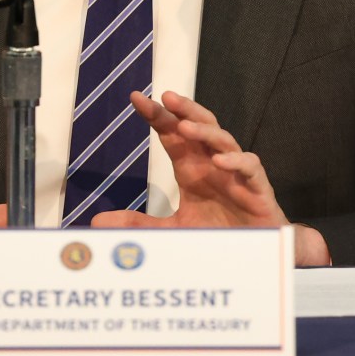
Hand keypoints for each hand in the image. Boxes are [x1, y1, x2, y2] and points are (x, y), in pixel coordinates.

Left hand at [91, 91, 328, 265]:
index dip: (157, 115)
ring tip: (185, 126)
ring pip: (224, 140)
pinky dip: (236, 161)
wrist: (253, 259)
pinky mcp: (257, 189)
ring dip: (205, 131)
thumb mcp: (171, 231)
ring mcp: (236, 174)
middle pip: (200, 125)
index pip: (173, 134)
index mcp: (192, 168)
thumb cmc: (216, 236)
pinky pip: (249, 167)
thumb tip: (97, 222)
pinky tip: (219, 160)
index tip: (136, 98)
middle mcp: (213, 164)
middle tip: (166, 97)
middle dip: (184, 109)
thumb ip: (138, 224)